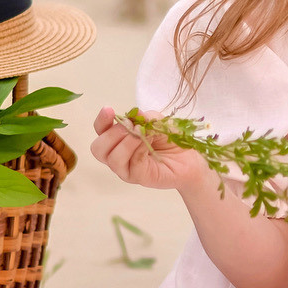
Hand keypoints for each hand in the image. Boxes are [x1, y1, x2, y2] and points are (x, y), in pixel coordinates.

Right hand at [89, 106, 211, 193]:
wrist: (188, 156)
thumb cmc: (169, 138)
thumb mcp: (156, 120)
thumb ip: (143, 117)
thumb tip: (134, 117)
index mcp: (117, 138)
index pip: (100, 130)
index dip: (101, 120)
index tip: (109, 110)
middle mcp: (117, 154)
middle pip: (98, 148)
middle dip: (112, 134)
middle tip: (132, 127)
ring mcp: (125, 168)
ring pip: (112, 158)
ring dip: (126, 143)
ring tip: (142, 135)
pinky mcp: (137, 177)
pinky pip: (130, 164)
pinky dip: (138, 151)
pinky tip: (149, 146)